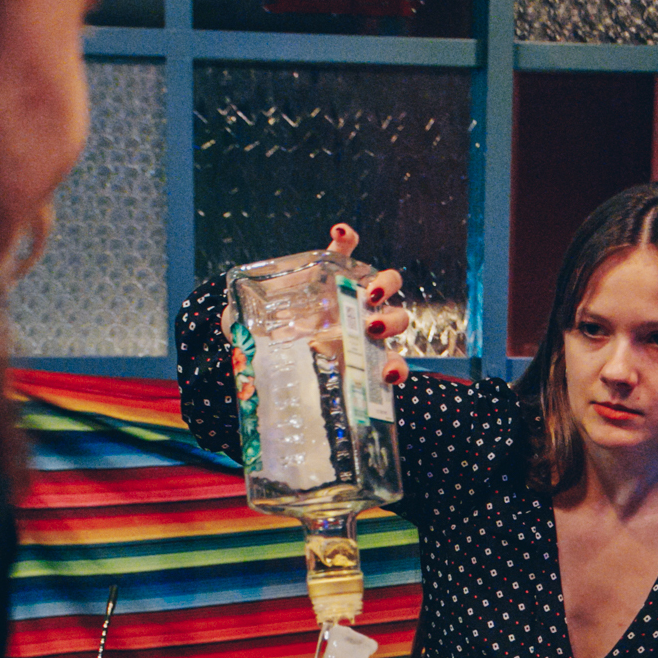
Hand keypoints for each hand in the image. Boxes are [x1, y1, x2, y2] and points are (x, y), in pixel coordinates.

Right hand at [219, 225, 410, 389]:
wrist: (261, 328)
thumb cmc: (287, 356)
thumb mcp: (298, 374)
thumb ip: (304, 392)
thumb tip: (289, 423)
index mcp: (363, 352)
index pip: (393, 361)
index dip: (397, 368)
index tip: (387, 373)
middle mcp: (365, 321)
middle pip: (396, 318)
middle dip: (391, 323)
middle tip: (371, 328)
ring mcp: (353, 292)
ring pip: (386, 283)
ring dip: (385, 286)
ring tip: (369, 292)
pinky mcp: (334, 266)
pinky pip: (345, 247)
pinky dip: (346, 238)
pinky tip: (339, 234)